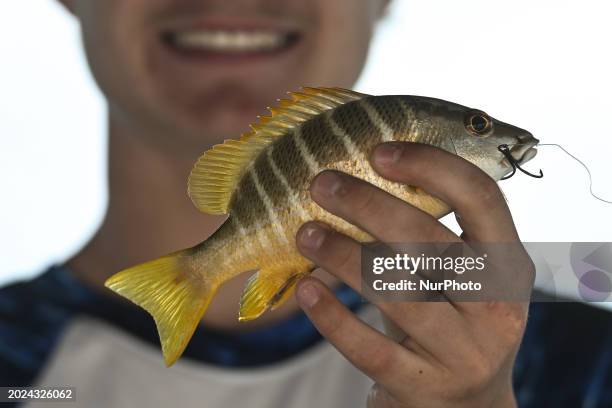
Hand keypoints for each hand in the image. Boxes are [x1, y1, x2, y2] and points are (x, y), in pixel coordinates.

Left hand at [294, 142, 533, 407]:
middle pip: (428, 240)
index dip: (430, 166)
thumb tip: (356, 179)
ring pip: (396, 291)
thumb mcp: (462, 279)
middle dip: (368, 205)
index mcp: (508, 265)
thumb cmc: (454, 323)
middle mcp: (495, 307)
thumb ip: (430, 237)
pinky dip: (333, 317)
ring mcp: (463, 352)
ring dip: (342, 255)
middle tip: (322, 184)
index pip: (481, 198)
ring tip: (304, 232)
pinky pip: (370, 348)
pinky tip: (306, 290)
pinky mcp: (424, 388)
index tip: (379, 151)